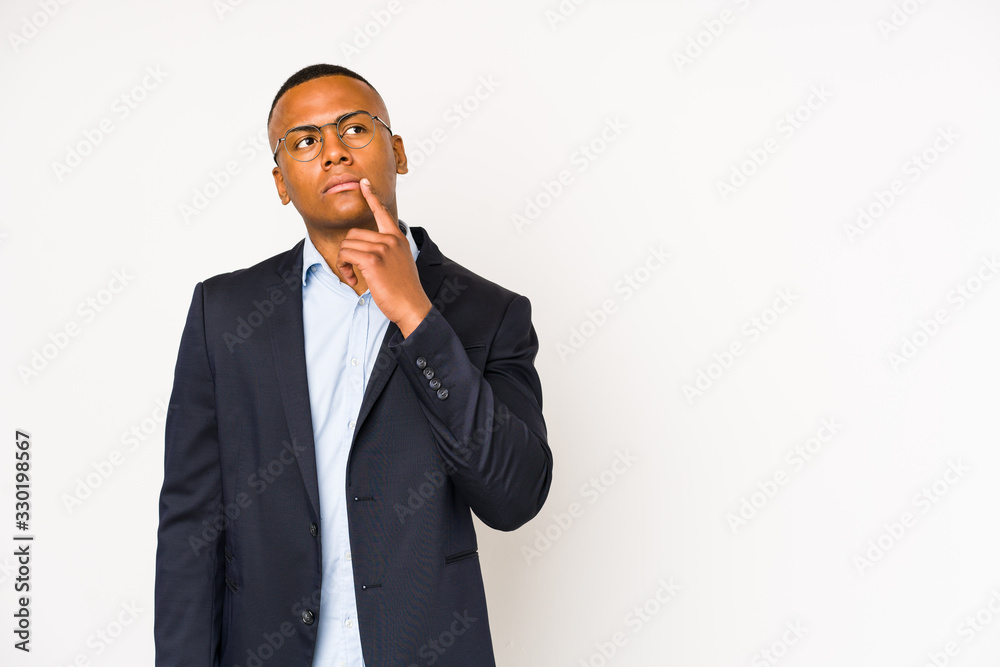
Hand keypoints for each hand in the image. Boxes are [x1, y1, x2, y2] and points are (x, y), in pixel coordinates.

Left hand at [336, 178, 431, 336]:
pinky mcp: (372, 260)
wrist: (412, 306)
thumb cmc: (405, 289)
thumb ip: (388, 250)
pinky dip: (343, 268)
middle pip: (353, 234)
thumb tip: (368, 248)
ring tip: (353, 276)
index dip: (371, 196)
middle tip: (352, 269)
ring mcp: (382, 249)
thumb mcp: (401, 262)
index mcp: (397, 238)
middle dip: (347, 252)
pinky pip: (345, 255)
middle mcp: (390, 240)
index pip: (382, 212)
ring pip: (347, 244)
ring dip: (344, 262)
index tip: (365, 184)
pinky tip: (352, 279)